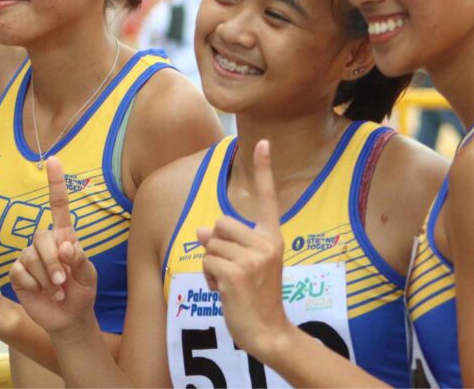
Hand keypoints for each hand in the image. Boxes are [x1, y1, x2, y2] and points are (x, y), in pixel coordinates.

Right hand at [10, 156, 98, 333]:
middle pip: (41, 238)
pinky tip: (42, 293)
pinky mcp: (17, 272)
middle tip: (64, 281)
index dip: (55, 184)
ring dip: (46, 278)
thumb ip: (81, 259)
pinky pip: (20, 271)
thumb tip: (66, 245)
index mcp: (64, 236)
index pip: (58, 206)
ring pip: (31, 257)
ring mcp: (29, 256)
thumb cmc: (82, 292)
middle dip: (53, 262)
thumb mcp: (89, 276)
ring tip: (57, 290)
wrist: (68, 318)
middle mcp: (44, 242)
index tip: (53, 160)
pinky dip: (34, 285)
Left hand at [197, 140, 293, 358]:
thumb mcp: (249, 264)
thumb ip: (228, 243)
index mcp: (273, 237)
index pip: (267, 197)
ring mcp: (252, 258)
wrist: (269, 331)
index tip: (262, 141)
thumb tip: (200, 230)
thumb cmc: (257, 297)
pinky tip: (224, 291)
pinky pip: (207, 262)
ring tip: (229, 283)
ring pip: (210, 244)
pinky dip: (209, 278)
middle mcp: (265, 242)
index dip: (263, 168)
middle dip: (216, 245)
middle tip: (231, 270)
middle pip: (220, 224)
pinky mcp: (236, 273)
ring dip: (212, 265)